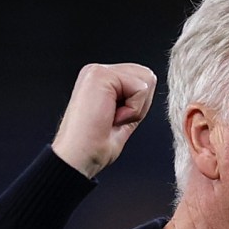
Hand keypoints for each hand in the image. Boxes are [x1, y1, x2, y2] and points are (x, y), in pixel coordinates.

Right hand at [51, 62, 156, 178]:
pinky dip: (132, 110)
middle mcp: (98, 72)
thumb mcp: (123, 117)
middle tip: (115, 119)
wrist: (79, 157)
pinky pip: (140, 89)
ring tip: (113, 118)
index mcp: (102, 81)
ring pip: (145, 80)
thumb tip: (149, 83)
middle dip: (140, 104)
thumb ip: (133, 98)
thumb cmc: (96, 145)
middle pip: (147, 75)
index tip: (116, 120)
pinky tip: (111, 117)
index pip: (141, 79)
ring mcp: (98, 71)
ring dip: (135, 108)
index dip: (139, 105)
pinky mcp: (101, 75)